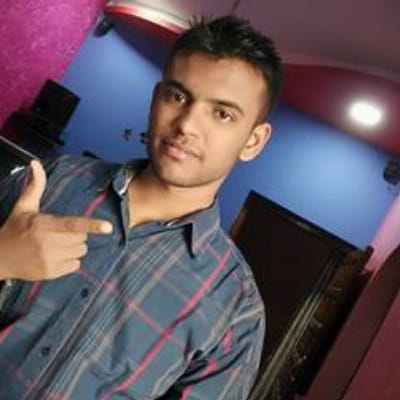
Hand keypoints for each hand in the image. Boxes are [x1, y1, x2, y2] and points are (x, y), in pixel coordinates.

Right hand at [0, 160, 112, 280]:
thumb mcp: (24, 206)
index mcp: (43, 224)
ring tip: (57, 245)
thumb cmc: (15, 228)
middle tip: (59, 234)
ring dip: (74, 248)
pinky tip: (55, 257)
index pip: (72, 224)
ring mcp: (49, 259)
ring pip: (81, 251)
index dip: (92, 225)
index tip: (108, 227)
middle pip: (82, 237)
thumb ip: (35, 186)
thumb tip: (35, 163)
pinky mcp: (51, 273)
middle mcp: (47, 242)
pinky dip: (70, 261)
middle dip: (76, 234)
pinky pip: (76, 265)